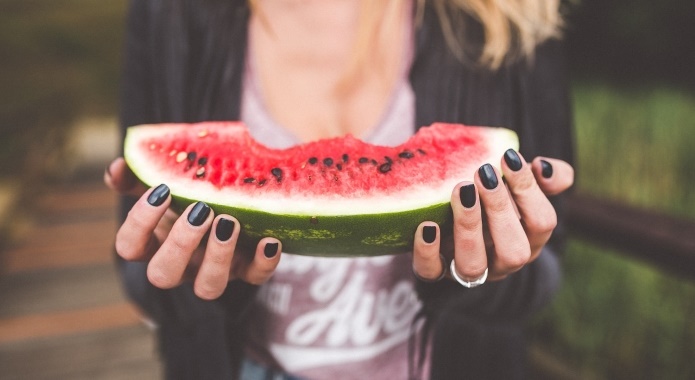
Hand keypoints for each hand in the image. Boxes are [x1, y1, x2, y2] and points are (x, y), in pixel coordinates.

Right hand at [105, 157, 281, 299]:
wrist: (233, 201)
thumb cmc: (188, 196)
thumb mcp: (165, 184)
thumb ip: (137, 177)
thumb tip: (115, 168)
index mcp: (154, 243)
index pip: (128, 247)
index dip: (140, 223)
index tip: (161, 191)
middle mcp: (181, 266)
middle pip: (164, 275)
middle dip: (180, 244)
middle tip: (200, 210)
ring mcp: (215, 272)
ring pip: (208, 288)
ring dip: (218, 256)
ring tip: (230, 222)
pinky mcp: (248, 271)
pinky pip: (256, 278)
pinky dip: (264, 262)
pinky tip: (269, 240)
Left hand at [412, 151, 573, 282]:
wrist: (456, 220)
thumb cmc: (496, 198)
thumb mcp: (522, 185)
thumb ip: (548, 176)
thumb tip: (543, 167)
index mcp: (529, 239)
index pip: (542, 223)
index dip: (529, 191)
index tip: (508, 157)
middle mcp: (502, 261)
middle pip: (513, 252)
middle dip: (500, 210)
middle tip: (484, 173)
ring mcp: (469, 270)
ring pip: (473, 266)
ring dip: (468, 227)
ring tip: (461, 190)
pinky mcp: (435, 271)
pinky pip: (430, 272)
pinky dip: (427, 251)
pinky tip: (427, 224)